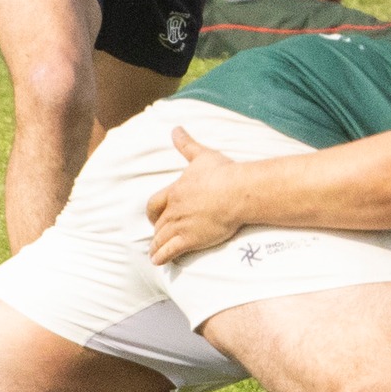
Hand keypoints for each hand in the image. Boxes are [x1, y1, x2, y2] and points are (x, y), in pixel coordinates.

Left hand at [146, 128, 243, 263]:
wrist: (237, 192)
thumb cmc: (222, 173)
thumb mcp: (202, 155)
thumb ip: (187, 144)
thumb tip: (175, 129)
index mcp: (176, 190)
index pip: (155, 202)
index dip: (153, 212)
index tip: (153, 217)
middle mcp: (174, 209)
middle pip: (159, 222)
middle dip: (156, 230)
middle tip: (156, 236)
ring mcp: (181, 225)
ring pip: (162, 238)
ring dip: (156, 246)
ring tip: (154, 254)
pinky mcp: (190, 239)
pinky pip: (170, 251)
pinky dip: (161, 257)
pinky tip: (158, 262)